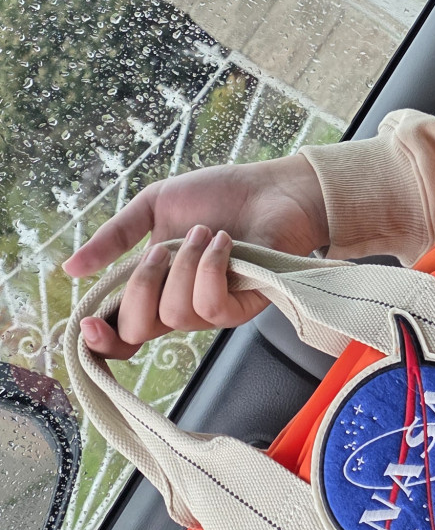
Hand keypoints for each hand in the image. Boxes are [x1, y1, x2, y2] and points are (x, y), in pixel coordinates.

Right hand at [64, 155, 327, 357]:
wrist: (271, 188)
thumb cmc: (219, 196)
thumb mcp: (155, 206)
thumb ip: (114, 237)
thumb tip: (69, 269)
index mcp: (154, 288)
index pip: (121, 334)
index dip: (100, 341)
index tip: (88, 321)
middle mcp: (179, 306)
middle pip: (137, 331)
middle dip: (140, 286)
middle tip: (161, 248)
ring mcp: (211, 310)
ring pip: (174, 314)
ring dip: (184, 264)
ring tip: (204, 232)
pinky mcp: (243, 306)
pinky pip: (210, 305)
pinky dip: (211, 268)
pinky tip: (224, 243)